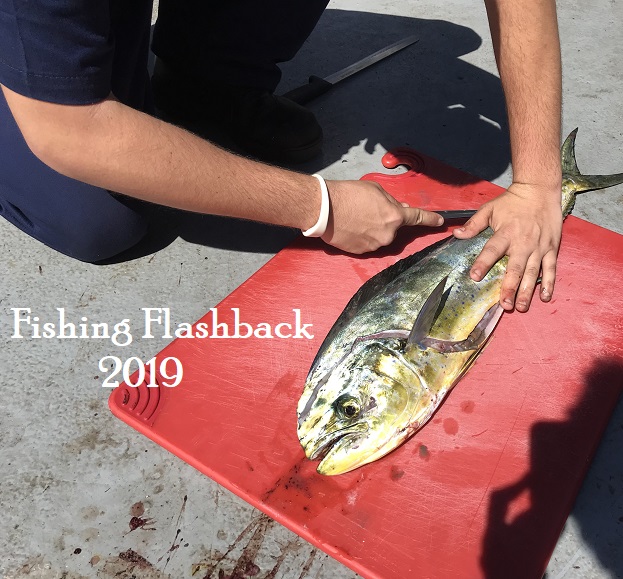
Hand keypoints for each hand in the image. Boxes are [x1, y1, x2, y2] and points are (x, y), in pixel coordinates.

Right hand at [321, 180, 443, 253]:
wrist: (324, 210)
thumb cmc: (349, 194)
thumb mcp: (375, 190)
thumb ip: (390, 201)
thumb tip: (400, 209)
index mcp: (395, 216)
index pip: (418, 218)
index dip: (431, 219)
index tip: (440, 222)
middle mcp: (388, 234)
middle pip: (394, 228)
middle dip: (387, 220)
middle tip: (369, 210)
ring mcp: (375, 245)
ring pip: (381, 236)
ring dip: (374, 228)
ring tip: (356, 218)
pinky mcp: (362, 252)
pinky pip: (368, 243)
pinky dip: (362, 236)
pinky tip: (351, 227)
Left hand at [453, 183, 561, 311]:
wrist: (540, 190)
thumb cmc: (512, 201)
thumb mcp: (490, 209)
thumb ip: (473, 224)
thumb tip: (456, 234)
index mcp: (506, 233)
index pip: (492, 250)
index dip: (483, 263)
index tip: (474, 276)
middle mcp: (523, 242)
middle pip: (515, 268)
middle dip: (510, 287)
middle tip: (504, 304)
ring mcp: (539, 247)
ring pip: (533, 272)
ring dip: (527, 291)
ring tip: (520, 307)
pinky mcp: (552, 248)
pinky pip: (550, 268)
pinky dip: (549, 283)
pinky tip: (544, 297)